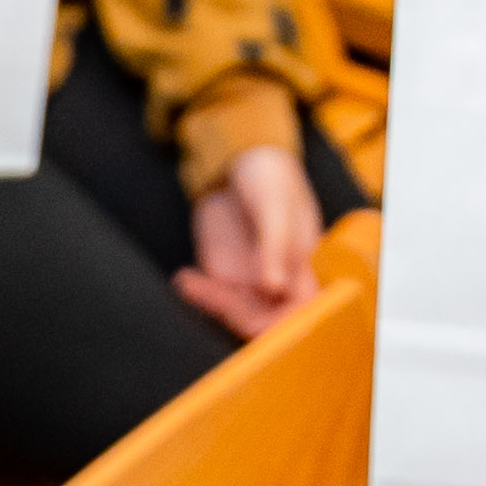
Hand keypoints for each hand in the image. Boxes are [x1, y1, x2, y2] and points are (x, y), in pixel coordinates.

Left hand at [174, 145, 325, 338]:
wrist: (241, 160)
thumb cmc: (270, 177)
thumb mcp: (274, 207)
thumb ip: (274, 246)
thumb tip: (274, 288)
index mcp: (301, 266)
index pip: (302, 312)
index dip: (288, 326)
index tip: (261, 321)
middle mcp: (276, 280)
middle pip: (265, 321)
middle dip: (238, 317)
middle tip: (215, 294)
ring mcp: (248, 279)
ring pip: (234, 314)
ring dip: (211, 303)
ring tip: (190, 280)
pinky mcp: (222, 273)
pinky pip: (211, 297)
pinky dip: (196, 293)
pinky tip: (184, 278)